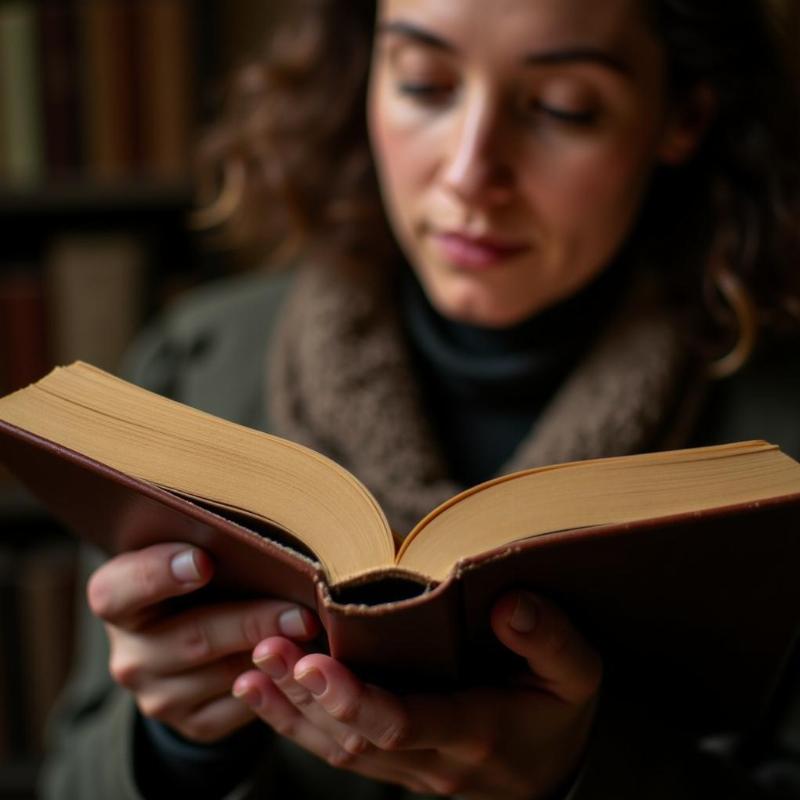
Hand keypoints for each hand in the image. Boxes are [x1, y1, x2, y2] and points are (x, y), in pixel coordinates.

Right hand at [87, 542, 318, 742]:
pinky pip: (242, 705)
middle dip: (253, 623)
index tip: (204, 561)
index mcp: (114, 598)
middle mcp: (129, 654)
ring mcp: (158, 695)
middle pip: (194, 638)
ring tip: (312, 633)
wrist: (190, 637)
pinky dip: (276, 682)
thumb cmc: (197, 576)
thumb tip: (266, 537)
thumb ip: (208, 544)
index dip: (160, 575)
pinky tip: (302, 661)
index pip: (120, 590)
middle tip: (299, 613)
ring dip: (273, 654)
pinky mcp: (194, 723)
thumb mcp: (188, 552)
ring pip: (226, 674)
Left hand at [233, 591, 601, 798]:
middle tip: (265, 647)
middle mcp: (433, 760)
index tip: (313, 662)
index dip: (355, 697)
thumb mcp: (578, 674)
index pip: (404, 722)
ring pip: (338, 749)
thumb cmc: (562, 711)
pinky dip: (294, 725)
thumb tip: (509, 603)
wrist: (555, 773)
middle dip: (304, 695)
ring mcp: (410, 771)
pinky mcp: (396, 765)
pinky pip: (338, 753)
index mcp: (476, 731)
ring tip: (251, 666)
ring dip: (289, 709)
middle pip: (355, 736)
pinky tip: (260, 693)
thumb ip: (550, 640)